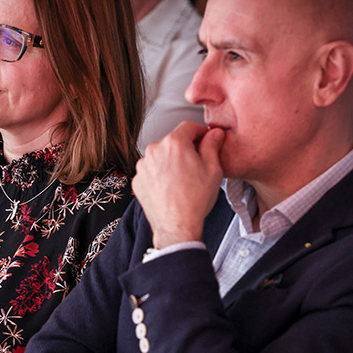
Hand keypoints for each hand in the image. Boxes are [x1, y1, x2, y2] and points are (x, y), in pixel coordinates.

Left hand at [133, 122, 224, 247]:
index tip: (206, 139)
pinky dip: (160, 174)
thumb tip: (215, 134)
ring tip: (183, 179)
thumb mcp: (213, 168)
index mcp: (174, 143)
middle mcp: (154, 150)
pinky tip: (171, 187)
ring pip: (161, 156)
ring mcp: (143, 166)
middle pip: (173, 141)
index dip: (201, 132)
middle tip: (197, 164)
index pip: (189, 126)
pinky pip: (151, 170)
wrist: (177, 226)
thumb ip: (212, 145)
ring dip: (171, 161)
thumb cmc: (195, 200)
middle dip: (185, 148)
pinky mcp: (137, 180)